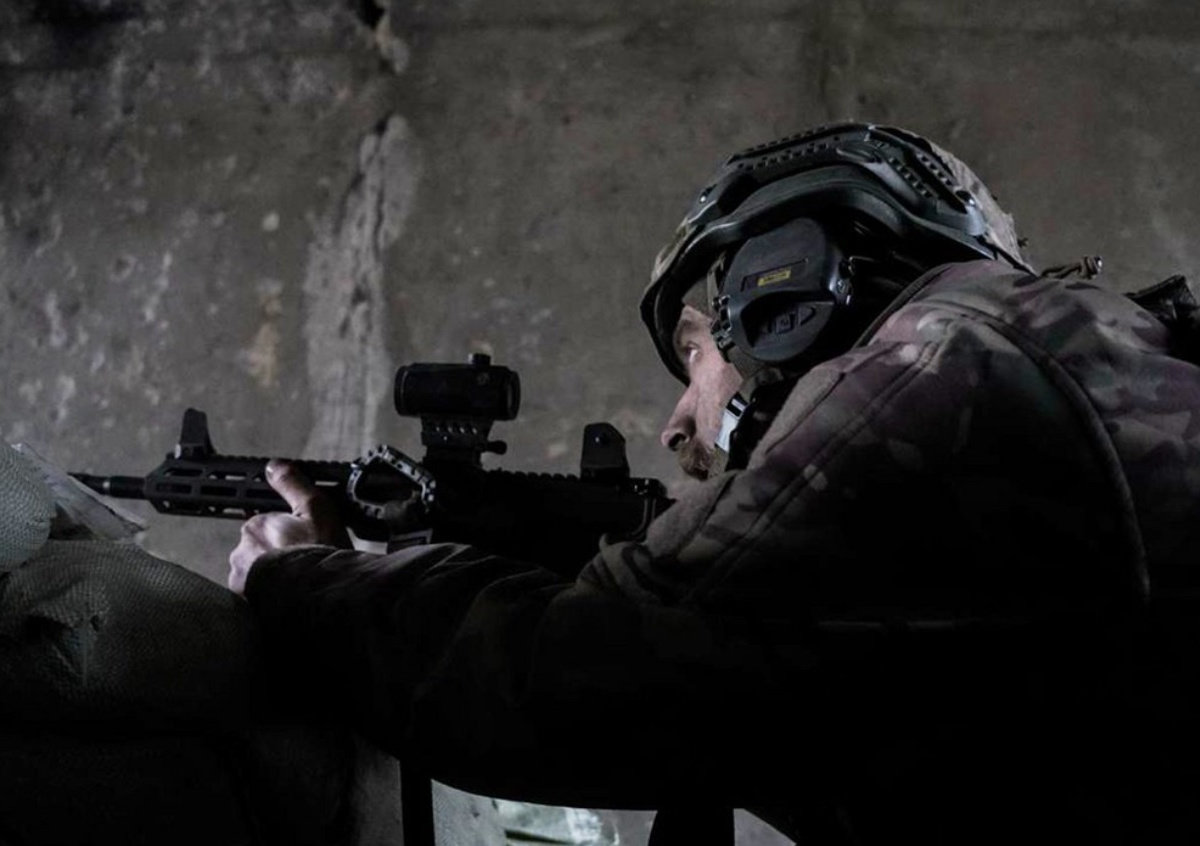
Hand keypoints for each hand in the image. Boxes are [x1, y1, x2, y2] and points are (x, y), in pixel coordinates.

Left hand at [227, 459, 349, 593]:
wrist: (324, 597)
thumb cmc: (320, 553)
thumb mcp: (316, 508)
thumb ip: (293, 484)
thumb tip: (274, 466)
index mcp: (255, 528)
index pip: (265, 526)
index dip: (288, 534)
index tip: (305, 543)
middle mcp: (241, 554)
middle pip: (259, 551)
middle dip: (277, 557)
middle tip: (304, 564)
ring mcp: (241, 583)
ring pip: (257, 576)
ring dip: (272, 579)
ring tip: (299, 584)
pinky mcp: (246, 607)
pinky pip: (256, 598)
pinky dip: (270, 598)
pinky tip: (290, 598)